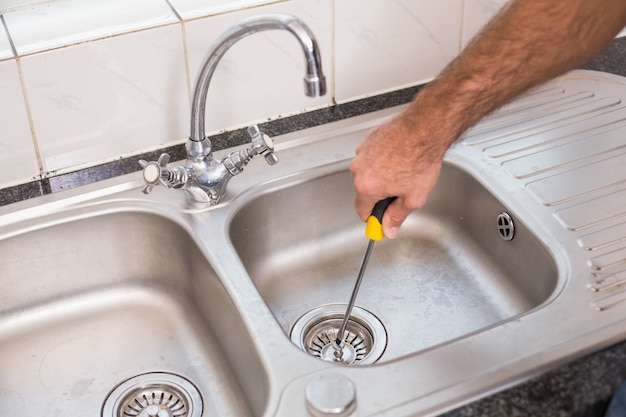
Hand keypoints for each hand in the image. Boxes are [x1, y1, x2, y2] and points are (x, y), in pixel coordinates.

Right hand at [349, 104, 452, 238]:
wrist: (425, 128)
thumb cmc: (420, 158)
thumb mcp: (413, 198)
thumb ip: (397, 216)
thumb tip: (389, 228)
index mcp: (365, 187)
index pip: (362, 211)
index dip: (374, 219)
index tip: (381, 220)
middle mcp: (359, 168)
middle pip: (365, 191)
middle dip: (381, 194)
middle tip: (401, 192)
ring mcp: (362, 152)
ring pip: (368, 172)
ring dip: (381, 175)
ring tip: (403, 170)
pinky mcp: (369, 139)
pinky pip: (372, 156)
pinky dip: (383, 159)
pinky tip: (400, 158)